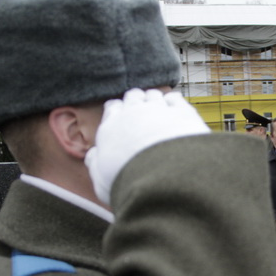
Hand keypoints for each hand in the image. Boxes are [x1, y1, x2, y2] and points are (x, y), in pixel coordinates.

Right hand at [85, 88, 209, 203]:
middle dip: (137, 102)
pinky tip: (176, 112)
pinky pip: (175, 98)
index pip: (113, 107)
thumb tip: (93, 154)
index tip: (121, 117)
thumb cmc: (130, 181)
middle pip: (133, 96)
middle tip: (142, 112)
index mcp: (112, 126)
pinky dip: (173, 102)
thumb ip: (95, 163)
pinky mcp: (181, 113)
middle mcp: (134, 112)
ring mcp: (159, 109)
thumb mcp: (101, 178)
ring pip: (153, 95)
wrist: (163, 176)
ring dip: (155, 100)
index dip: (117, 110)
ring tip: (160, 112)